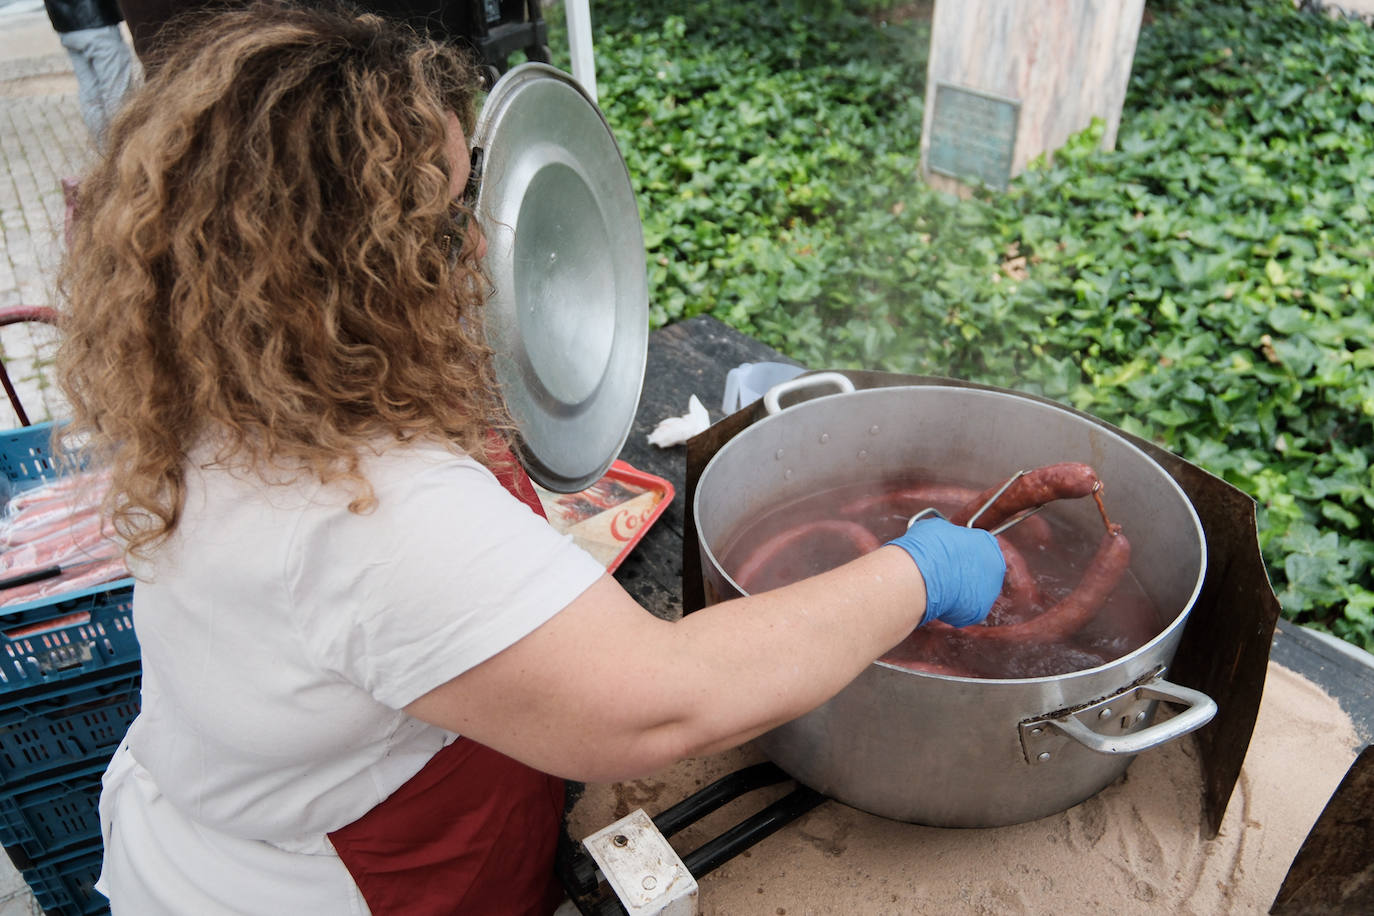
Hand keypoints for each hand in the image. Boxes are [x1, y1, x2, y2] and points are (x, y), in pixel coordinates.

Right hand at [886, 517, 1005, 626]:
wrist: (922, 576)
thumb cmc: (927, 549)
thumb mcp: (935, 528)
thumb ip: (947, 533)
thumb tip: (941, 537)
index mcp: (987, 542)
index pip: (978, 546)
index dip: (960, 552)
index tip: (947, 556)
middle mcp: (995, 566)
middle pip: (979, 570)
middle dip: (962, 573)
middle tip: (942, 574)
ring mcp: (990, 591)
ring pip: (973, 592)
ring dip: (958, 591)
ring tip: (938, 588)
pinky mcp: (980, 611)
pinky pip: (965, 610)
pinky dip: (953, 608)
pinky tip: (939, 600)